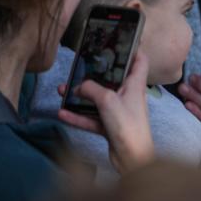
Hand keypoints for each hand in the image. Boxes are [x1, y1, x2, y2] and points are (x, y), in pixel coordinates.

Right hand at [58, 51, 154, 172]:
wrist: (132, 159)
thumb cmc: (127, 126)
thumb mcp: (107, 100)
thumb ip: (91, 88)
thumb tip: (79, 85)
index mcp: (135, 86)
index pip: (140, 62)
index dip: (133, 50)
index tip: (120, 42)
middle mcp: (128, 96)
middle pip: (112, 80)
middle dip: (94, 74)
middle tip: (79, 67)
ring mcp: (119, 112)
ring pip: (97, 100)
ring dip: (80, 96)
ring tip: (61, 90)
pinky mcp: (110, 127)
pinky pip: (91, 118)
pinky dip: (77, 116)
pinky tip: (61, 113)